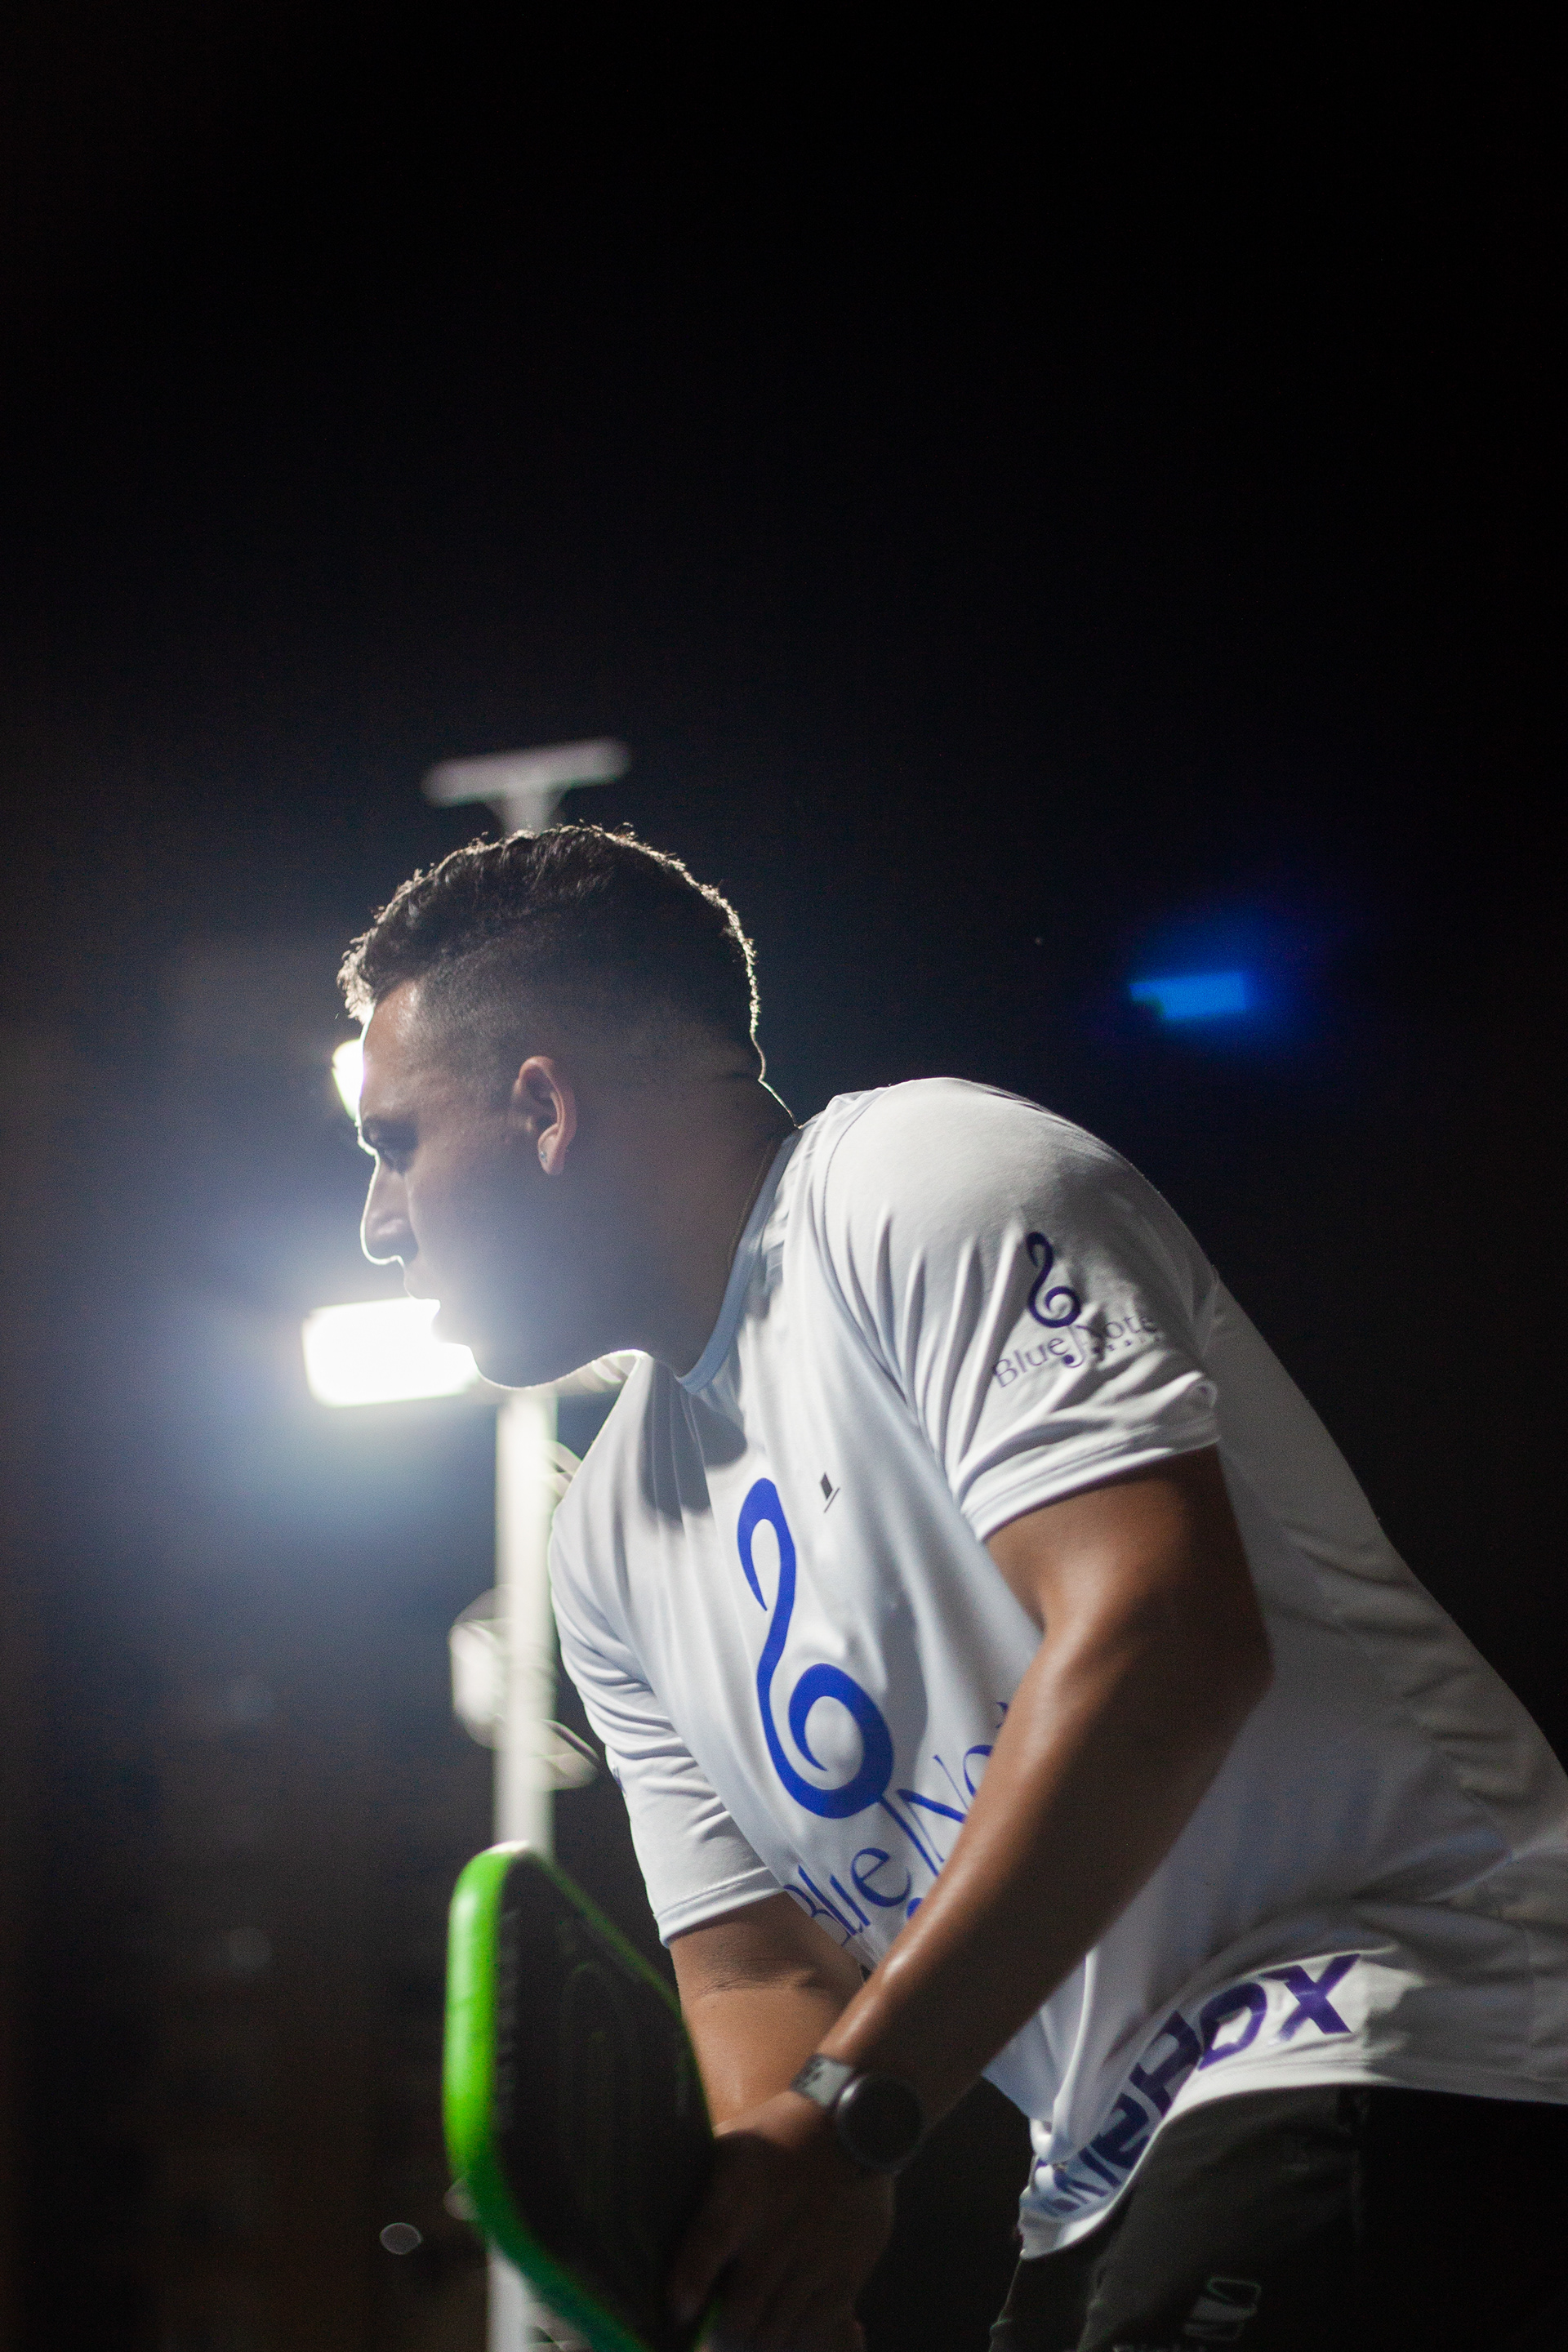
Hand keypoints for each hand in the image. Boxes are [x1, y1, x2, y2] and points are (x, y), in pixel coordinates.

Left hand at [669, 2090, 893, 2350]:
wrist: (853, 2125)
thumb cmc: (779, 2133)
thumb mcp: (734, 2142)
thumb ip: (700, 2182)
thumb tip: (654, 2204)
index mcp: (739, 2194)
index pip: (708, 2243)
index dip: (690, 2283)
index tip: (679, 2310)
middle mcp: (776, 2232)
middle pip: (741, 2311)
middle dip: (720, 2338)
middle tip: (711, 2340)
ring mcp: (813, 2258)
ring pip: (775, 2332)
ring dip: (754, 2344)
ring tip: (743, 2340)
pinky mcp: (846, 2274)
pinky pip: (813, 2330)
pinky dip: (792, 2340)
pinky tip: (780, 2332)